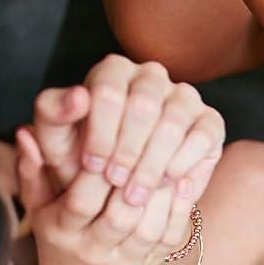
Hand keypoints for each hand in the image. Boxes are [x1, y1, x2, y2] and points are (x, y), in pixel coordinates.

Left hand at [15, 55, 223, 208]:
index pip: (109, 91)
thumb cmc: (86, 159)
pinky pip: (202, 136)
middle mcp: (152, 76)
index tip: (92, 166)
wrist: (122, 187)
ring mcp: (185, 97)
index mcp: (113, 70)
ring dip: (152, 163)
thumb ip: (53, 112)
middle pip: (144, 104)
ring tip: (136, 193)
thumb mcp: (57, 140)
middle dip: (127, 150)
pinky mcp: (210, 121)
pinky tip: (164, 183)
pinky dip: (182, 162)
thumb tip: (78, 95)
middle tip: (115, 183)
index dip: (100, 133)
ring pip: (173, 122)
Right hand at [17, 135, 195, 264]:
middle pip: (119, 217)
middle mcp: (93, 250)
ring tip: (171, 160)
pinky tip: (185, 182)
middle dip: (134, 183)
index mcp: (61, 232)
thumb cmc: (59, 234)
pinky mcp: (151, 264)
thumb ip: (32, 169)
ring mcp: (125, 261)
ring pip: (148, 229)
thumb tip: (25, 131)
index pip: (80, 202)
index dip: (96, 175)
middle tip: (150, 147)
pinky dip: (180, 210)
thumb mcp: (38, 205)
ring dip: (163, 196)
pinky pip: (170, 238)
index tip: (110, 142)